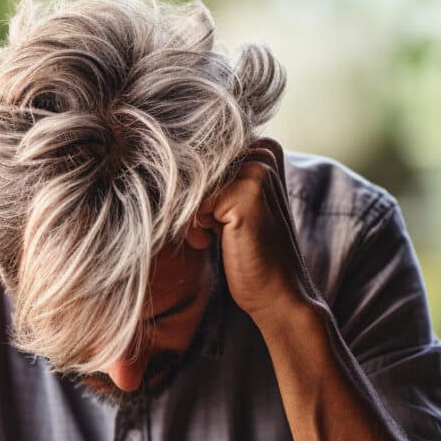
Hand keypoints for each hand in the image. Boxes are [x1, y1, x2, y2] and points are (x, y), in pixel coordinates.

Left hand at [191, 137, 319, 328]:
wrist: (276, 292)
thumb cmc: (249, 250)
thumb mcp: (230, 205)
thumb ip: (213, 178)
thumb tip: (165, 161)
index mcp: (263, 148)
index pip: (199, 153)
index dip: (191, 187)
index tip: (205, 216)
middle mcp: (263, 152)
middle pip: (193, 164)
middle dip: (188, 200)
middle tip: (205, 229)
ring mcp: (258, 172)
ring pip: (191, 182)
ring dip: (188, 214)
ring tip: (208, 236)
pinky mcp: (247, 194)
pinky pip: (193, 200)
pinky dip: (191, 225)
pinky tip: (208, 241)